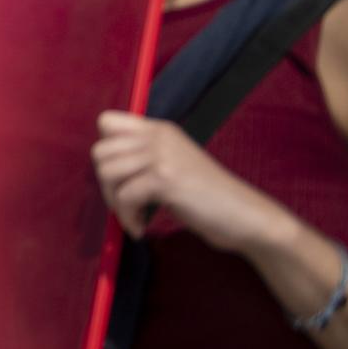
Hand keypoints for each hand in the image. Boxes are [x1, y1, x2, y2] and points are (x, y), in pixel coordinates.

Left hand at [92, 110, 291, 252]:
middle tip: (125, 204)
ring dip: (115, 203)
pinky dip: (127, 217)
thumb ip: (144, 159)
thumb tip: (105, 170)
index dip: (106, 150)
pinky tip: (140, 228)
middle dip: (106, 184)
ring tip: (133, 216)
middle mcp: (159, 136)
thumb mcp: (173, 165)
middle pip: (100, 151)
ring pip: (108, 173)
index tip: (121, 176)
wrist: (247, 216)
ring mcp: (163, 156)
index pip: (107, 121)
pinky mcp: (166, 180)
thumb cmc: (207, 198)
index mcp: (160, 130)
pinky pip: (125, 196)